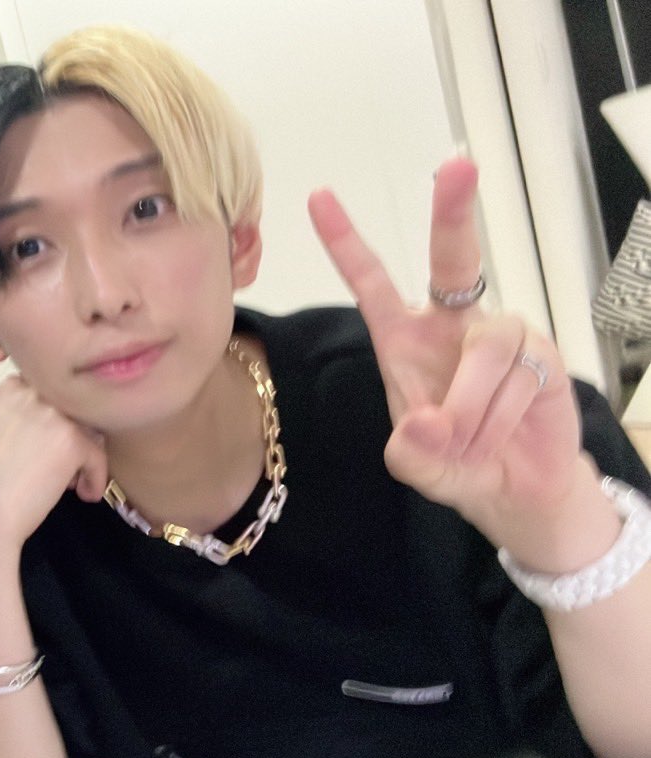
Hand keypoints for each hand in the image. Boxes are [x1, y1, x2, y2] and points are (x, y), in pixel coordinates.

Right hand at [0, 374, 107, 554]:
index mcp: (11, 388)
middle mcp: (32, 393)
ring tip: (69, 483)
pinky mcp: (71, 440)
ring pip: (90, 431)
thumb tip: (77, 426)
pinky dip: (95, 478)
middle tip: (58, 471)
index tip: (47, 452)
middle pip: (75, 411)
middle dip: (73, 440)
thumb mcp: (3, 432)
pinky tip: (81, 494)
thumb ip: (32, 419)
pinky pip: (98, 456)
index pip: (54, 395)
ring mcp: (52, 414)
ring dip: (85, 458)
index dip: (56, 425)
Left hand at [307, 157, 592, 551]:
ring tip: (468, 443)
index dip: (346, 241)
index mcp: (405, 337)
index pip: (372, 281)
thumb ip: (412, 452)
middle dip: (454, 211)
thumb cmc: (456, 460)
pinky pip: (517, 377)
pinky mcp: (542, 353)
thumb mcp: (416, 465)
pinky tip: (501, 434)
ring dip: (471, 411)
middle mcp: (453, 323)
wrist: (516, 488)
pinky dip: (499, 417)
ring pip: (483, 353)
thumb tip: (428, 425)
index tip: (319, 197)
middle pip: (453, 258)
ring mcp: (501, 334)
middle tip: (457, 165)